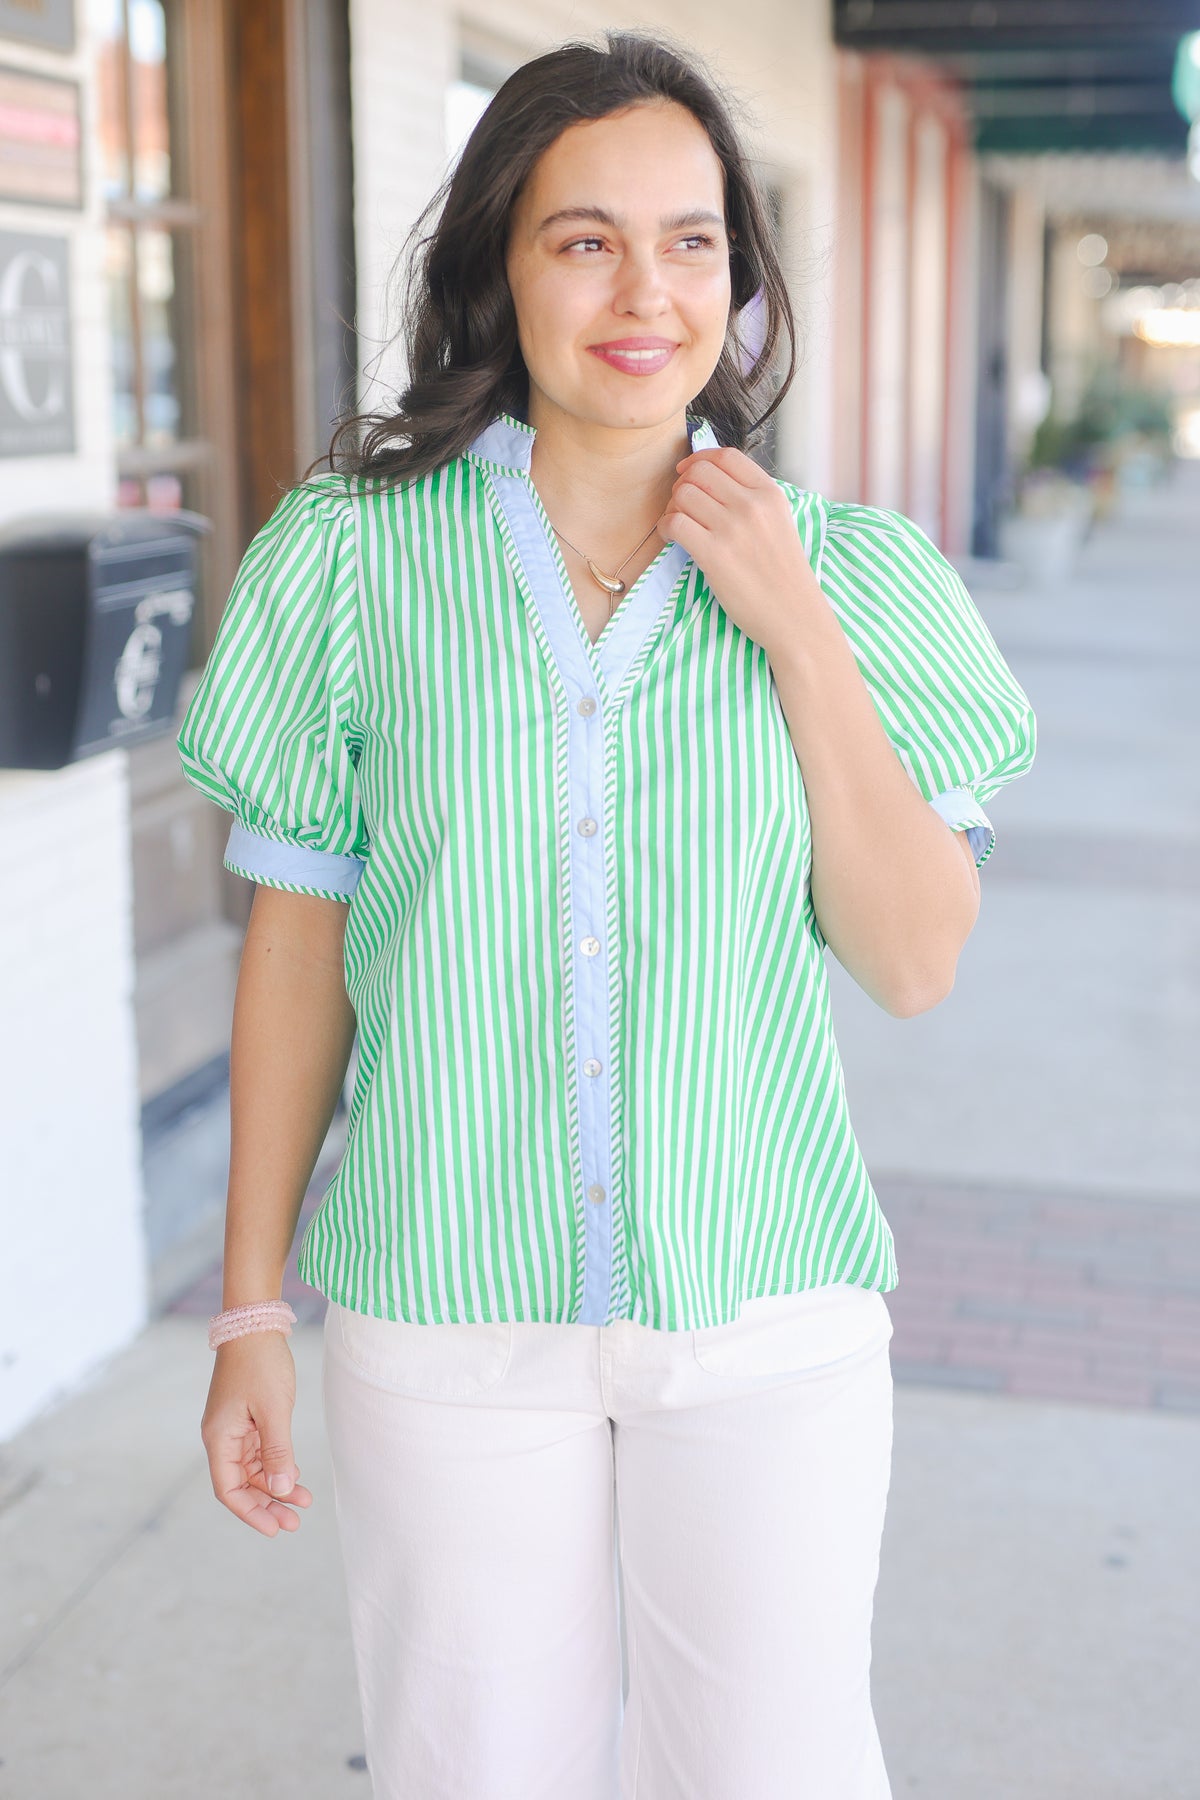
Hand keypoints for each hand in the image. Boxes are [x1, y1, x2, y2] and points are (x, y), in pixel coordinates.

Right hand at [201, 1331, 313, 1536]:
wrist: (255, 1323)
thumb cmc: (260, 1363)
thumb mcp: (273, 1409)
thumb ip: (277, 1451)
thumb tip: (281, 1488)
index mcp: (219, 1438)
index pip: (229, 1489)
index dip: (250, 1512)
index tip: (274, 1528)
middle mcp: (222, 1437)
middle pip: (241, 1484)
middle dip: (267, 1504)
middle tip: (295, 1523)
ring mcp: (234, 1428)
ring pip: (253, 1470)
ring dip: (276, 1486)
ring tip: (304, 1503)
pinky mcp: (247, 1418)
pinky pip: (260, 1452)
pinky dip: (276, 1466)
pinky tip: (297, 1477)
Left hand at [657, 446, 823, 655]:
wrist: (794, 615)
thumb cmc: (783, 575)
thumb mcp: (780, 523)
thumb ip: (753, 500)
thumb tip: (711, 480)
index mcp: (770, 494)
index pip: (727, 456)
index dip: (699, 459)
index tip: (688, 472)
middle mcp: (752, 506)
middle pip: (699, 473)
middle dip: (683, 485)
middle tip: (682, 507)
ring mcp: (733, 529)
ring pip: (683, 495)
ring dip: (672, 507)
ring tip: (680, 526)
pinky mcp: (714, 554)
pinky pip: (674, 523)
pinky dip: (666, 528)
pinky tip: (673, 539)